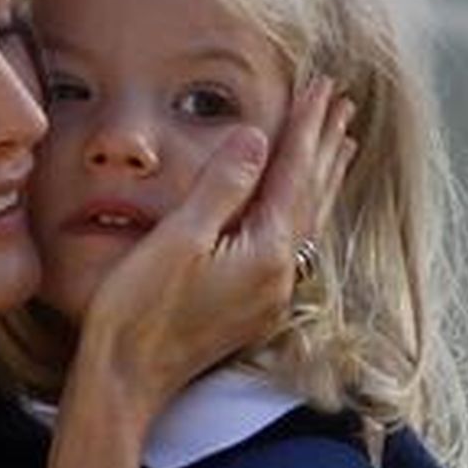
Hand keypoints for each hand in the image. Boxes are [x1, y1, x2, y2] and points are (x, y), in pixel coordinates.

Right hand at [73, 78, 355, 421]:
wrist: (125, 380)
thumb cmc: (139, 312)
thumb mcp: (176, 239)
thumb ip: (221, 186)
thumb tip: (255, 137)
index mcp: (265, 253)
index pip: (293, 174)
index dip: (306, 128)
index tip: (321, 87)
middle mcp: (279, 276)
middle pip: (311, 196)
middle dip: (324, 146)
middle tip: (342, 101)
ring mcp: (268, 296)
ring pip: (307, 222)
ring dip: (323, 178)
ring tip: (341, 144)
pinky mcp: (252, 309)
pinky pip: (292, 244)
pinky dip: (304, 211)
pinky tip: (301, 206)